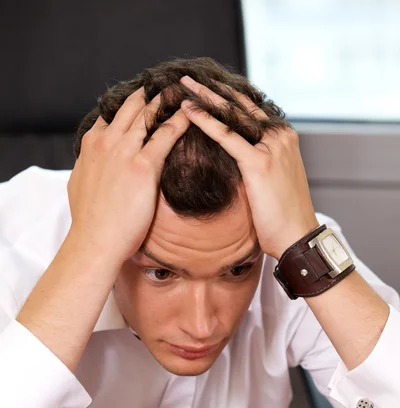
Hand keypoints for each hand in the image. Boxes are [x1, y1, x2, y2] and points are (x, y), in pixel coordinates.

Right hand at [67, 87, 190, 265]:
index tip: (143, 97)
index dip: (129, 105)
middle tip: (169, 84)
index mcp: (91, 144)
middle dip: (151, 94)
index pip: (111, 115)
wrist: (94, 241)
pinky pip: (166, 135)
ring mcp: (124, 151)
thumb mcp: (79, 184)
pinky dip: (181, 121)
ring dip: (167, 100)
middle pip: (132, 108)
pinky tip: (194, 114)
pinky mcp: (143, 166)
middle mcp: (106, 141)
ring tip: (184, 90)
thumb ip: (89, 166)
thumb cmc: (89, 221)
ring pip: (149, 115)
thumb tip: (91, 162)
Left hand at [179, 76, 318, 259]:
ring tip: (184, 85)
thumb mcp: (274, 180)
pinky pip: (226, 136)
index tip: (206, 87)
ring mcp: (271, 147)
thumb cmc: (283, 215)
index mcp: (284, 138)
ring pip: (232, 115)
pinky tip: (188, 111)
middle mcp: (280, 136)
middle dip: (214, 90)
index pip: (251, 110)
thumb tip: (240, 158)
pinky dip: (205, 121)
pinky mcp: (259, 162)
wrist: (297, 236)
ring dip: (206, 98)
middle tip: (190, 78)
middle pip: (241, 106)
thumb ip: (260, 161)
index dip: (227, 97)